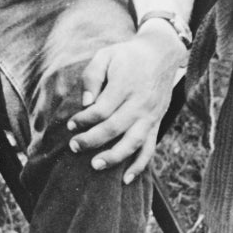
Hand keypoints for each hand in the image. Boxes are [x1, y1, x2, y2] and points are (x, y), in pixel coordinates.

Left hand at [66, 25, 186, 183]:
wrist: (161, 54)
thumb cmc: (127, 55)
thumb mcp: (106, 55)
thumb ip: (93, 76)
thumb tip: (86, 103)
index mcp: (125, 85)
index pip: (102, 109)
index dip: (84, 120)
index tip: (71, 124)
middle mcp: (140, 103)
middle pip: (114, 128)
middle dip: (92, 140)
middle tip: (74, 147)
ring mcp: (150, 115)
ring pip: (133, 142)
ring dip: (114, 157)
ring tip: (94, 166)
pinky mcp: (157, 123)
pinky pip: (150, 148)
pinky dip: (140, 165)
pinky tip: (126, 179)